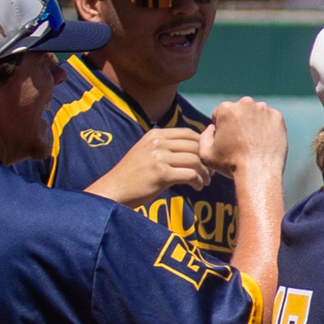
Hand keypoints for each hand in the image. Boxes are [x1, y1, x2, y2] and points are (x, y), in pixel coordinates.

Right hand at [85, 127, 209, 203]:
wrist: (115, 190)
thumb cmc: (134, 174)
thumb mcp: (147, 152)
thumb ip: (167, 147)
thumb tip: (196, 147)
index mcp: (154, 134)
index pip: (188, 133)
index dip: (202, 145)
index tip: (205, 158)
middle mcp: (157, 143)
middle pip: (195, 146)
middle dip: (206, 160)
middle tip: (209, 172)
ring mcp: (158, 157)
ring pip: (195, 160)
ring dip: (204, 173)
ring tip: (204, 181)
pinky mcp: (161, 174)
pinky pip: (191, 175)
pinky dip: (198, 182)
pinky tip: (197, 187)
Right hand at [200, 97, 287, 180]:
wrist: (258, 173)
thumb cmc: (230, 165)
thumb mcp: (205, 153)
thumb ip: (203, 136)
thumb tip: (212, 127)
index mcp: (226, 108)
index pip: (221, 114)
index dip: (222, 128)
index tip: (228, 141)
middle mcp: (246, 103)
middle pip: (239, 111)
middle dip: (238, 123)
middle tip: (241, 142)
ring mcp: (264, 109)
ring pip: (255, 114)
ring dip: (253, 123)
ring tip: (253, 143)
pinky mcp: (278, 117)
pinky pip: (269, 120)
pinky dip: (267, 128)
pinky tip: (264, 142)